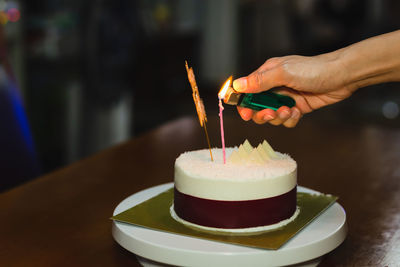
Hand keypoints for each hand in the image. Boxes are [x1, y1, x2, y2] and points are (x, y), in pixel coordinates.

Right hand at [233, 53, 355, 126]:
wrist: (343, 76)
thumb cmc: (314, 69)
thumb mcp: (284, 73)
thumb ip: (260, 81)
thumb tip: (237, 85)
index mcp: (267, 74)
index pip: (247, 90)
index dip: (243, 103)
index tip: (246, 113)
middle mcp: (274, 86)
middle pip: (256, 107)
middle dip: (262, 114)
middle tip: (270, 114)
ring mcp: (285, 98)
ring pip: (271, 116)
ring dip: (278, 117)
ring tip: (289, 111)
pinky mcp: (297, 107)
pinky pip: (286, 120)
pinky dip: (290, 120)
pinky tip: (298, 112)